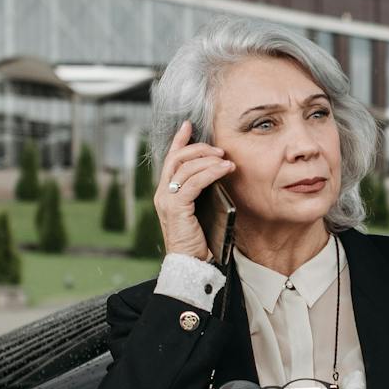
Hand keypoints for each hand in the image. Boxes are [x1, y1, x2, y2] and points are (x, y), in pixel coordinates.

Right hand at [154, 120, 234, 261]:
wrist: (190, 264)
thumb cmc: (198, 240)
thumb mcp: (201, 211)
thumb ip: (202, 193)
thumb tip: (219, 173)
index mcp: (166, 193)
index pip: (170, 160)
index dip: (179, 140)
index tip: (188, 125)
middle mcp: (162, 194)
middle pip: (177, 158)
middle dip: (198, 148)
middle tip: (219, 150)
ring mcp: (166, 200)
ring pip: (185, 168)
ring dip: (208, 160)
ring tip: (226, 161)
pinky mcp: (175, 207)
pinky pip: (193, 182)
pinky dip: (210, 173)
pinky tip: (224, 170)